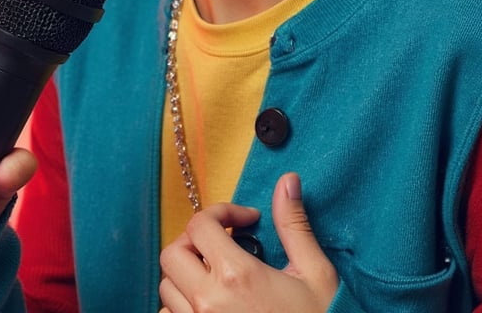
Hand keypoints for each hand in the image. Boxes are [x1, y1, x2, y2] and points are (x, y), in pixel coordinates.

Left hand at [158, 173, 338, 312]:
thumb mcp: (314, 273)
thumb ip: (294, 224)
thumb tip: (288, 181)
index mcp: (236, 275)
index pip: (199, 224)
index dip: (221, 211)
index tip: (245, 220)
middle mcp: (208, 302)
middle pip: (172, 253)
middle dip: (194, 239)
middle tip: (222, 241)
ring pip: (167, 288)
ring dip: (187, 274)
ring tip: (217, 273)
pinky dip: (181, 306)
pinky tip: (210, 303)